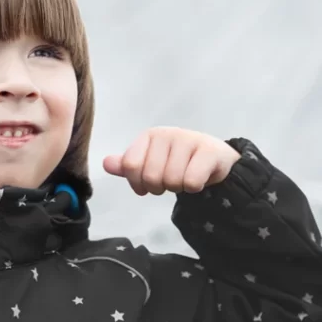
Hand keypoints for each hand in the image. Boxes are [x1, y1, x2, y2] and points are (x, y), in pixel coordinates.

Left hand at [102, 127, 240, 195]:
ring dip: (179, 188)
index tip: (147, 185)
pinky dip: (194, 188)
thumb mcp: (150, 163)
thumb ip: (129, 166)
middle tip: (170, 181)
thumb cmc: (178, 162)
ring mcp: (189, 139)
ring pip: (172, 180)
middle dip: (160, 187)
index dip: (137, 183)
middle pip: (151, 176)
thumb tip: (106, 163)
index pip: (130, 166)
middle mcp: (167, 133)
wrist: (215, 160)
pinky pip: (191, 181)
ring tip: (185, 178)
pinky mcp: (209, 151)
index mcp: (149, 136)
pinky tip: (200, 178)